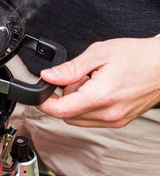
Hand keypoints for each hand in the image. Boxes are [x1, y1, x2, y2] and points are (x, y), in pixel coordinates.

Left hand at [38, 37, 159, 126]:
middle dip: (63, 97)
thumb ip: (70, 69)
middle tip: (76, 77)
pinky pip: (93, 118)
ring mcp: (116, 120)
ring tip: (90, 80)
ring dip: (76, 102)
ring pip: (79, 118)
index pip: (60, 111)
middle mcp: (108, 114)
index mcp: (100, 97)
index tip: (38, 92)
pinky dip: (88, 105)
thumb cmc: (136, 56)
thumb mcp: (98, 54)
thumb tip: (48, 76)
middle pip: (67, 116)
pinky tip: (98, 88)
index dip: (43, 102)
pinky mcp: (120, 120)